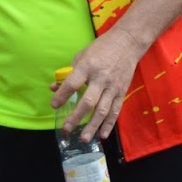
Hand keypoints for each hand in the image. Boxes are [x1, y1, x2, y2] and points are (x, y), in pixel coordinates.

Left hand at [51, 27, 144, 142]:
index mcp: (87, 66)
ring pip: (102, 110)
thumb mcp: (82, 55)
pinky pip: (115, 111)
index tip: (54, 105)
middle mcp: (100, 78)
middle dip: (76, 117)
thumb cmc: (101, 48)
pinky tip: (102, 135)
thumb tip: (54, 88)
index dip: (62, 95)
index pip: (72, 83)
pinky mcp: (122, 91)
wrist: (127, 43)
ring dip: (93, 126)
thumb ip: (68, 73)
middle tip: (66, 129)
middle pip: (88, 101)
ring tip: (83, 138)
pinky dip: (109, 124)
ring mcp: (113, 86)